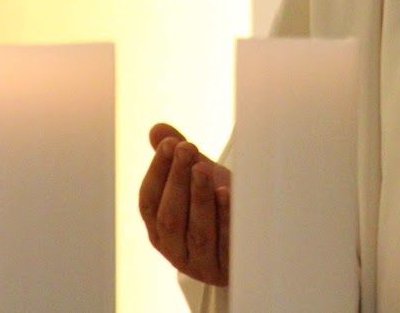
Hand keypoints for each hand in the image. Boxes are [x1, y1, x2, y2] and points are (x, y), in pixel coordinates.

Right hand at [138, 122, 230, 285]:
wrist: (251, 243)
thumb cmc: (219, 207)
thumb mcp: (198, 180)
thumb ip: (177, 158)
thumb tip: (157, 129)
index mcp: (159, 230)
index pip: (148, 203)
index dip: (157, 172)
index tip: (169, 143)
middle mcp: (175, 251)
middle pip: (170, 218)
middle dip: (177, 180)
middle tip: (187, 147)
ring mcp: (203, 263)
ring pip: (197, 233)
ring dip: (198, 198)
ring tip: (202, 167)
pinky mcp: (230, 269)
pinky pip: (227, 244)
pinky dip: (225, 218)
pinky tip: (228, 193)